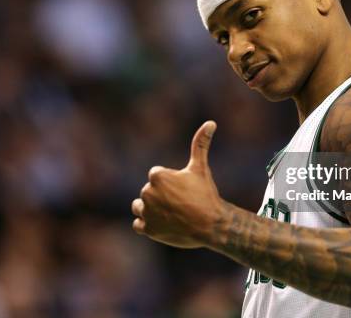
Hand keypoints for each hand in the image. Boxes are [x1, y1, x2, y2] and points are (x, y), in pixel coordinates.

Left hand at [131, 121, 224, 247]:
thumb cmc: (205, 195)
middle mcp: (147, 193)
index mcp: (157, 177)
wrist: (211, 225)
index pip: (156, 176)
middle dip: (162, 196)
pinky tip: (164, 223)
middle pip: (149, 192)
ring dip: (150, 209)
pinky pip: (139, 224)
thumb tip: (211, 122)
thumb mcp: (200, 168)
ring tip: (170, 213)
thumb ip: (200, 144)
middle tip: (182, 203)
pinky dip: (148, 225)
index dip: (171, 183)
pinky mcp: (147, 229)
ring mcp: (146, 212)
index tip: (184, 190)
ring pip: (140, 207)